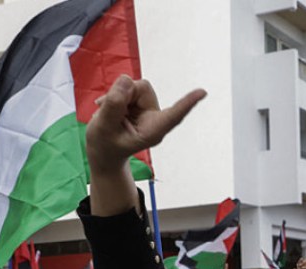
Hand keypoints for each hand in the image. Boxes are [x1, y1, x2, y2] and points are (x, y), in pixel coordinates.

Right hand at [87, 75, 205, 172]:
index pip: (173, 115)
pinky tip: (109, 108)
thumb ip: (113, 105)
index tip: (202, 92)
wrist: (104, 150)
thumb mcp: (103, 127)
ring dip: (117, 95)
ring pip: (135, 85)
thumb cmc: (105, 145)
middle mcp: (155, 118)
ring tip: (108, 113)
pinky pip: (128, 86)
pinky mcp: (140, 102)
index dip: (187, 103)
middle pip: (142, 89)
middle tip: (108, 114)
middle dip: (121, 94)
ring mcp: (148, 109)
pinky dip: (115, 94)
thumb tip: (126, 80)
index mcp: (153, 132)